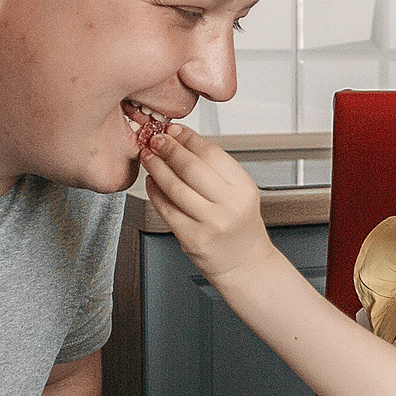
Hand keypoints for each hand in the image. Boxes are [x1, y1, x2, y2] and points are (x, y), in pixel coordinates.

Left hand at [142, 123, 279, 284]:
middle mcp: (229, 205)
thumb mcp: (240, 194)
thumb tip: (183, 141)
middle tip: (156, 140)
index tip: (174, 130)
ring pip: (175, 187)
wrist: (246, 265)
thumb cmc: (240, 227)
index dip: (188, 138)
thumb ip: (216, 170)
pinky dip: (155, 192)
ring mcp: (210, 223)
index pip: (212, 153)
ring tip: (149, 157)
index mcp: (244, 188)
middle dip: (168, 149)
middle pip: (191, 167)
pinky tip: (152, 182)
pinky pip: (166, 209)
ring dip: (157, 167)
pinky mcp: (192, 238)